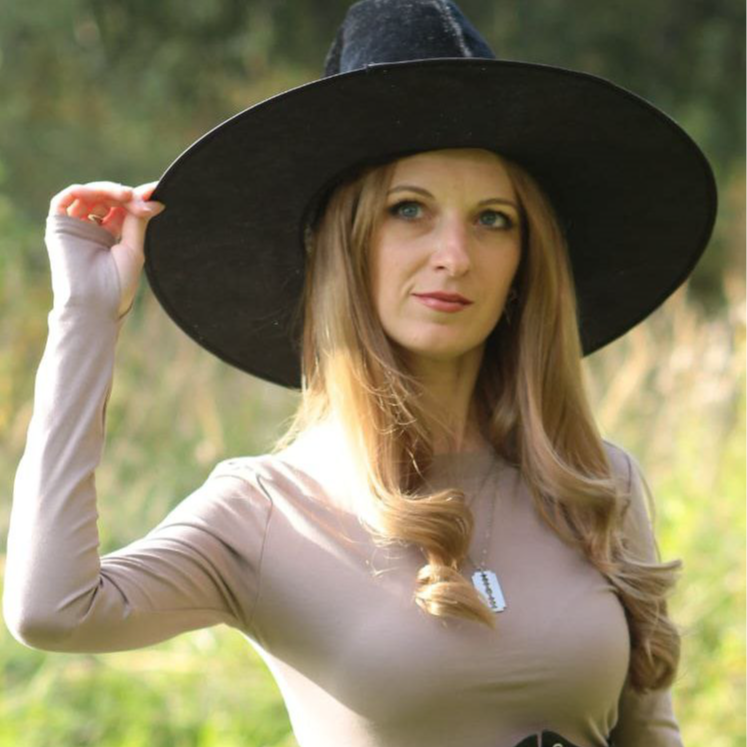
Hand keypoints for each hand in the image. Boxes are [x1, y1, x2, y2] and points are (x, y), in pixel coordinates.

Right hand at [49, 181, 164, 316]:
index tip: (155, 191)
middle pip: (107, 199)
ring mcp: (74, 227)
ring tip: (127, 196)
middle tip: (141, 201)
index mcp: (109, 237)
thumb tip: (154, 199)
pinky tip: (100, 192)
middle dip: (126, 195)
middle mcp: (91, 230)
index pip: (122, 208)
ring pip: (88, 195)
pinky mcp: (58, 227)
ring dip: (108, 190)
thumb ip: (137, 221)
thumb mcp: (133, 248)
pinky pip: (64, 199)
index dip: (137, 198)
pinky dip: (81, 191)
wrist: (95, 303)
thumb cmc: (116, 284)